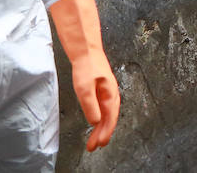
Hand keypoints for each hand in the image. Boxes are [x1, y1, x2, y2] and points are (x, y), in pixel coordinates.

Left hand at [49, 0, 119, 151]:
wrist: (86, 50)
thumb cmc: (87, 66)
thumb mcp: (85, 88)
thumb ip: (90, 105)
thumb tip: (95, 122)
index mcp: (110, 94)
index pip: (110, 118)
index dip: (105, 132)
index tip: (99, 144)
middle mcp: (111, 95)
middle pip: (109, 118)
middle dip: (103, 133)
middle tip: (94, 146)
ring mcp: (106, 92)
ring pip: (106, 114)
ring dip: (101, 128)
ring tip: (94, 140)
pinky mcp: (100, 90)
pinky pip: (102, 109)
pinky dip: (99, 119)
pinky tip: (94, 122)